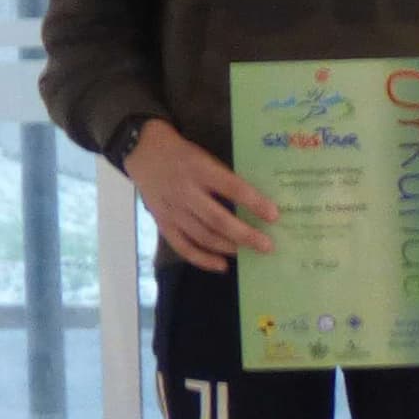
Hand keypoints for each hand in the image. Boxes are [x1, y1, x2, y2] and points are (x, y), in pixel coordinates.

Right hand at [121, 128, 276, 271]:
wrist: (144, 153)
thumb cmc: (184, 155)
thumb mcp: (205, 157)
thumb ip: (224, 178)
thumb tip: (257, 205)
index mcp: (200, 169)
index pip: (232, 188)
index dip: (254, 203)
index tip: (274, 216)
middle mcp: (186, 192)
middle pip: (218, 219)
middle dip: (245, 235)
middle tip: (267, 246)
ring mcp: (173, 211)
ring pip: (203, 236)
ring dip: (228, 247)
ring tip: (247, 252)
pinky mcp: (163, 223)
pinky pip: (184, 247)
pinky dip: (203, 259)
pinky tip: (221, 265)